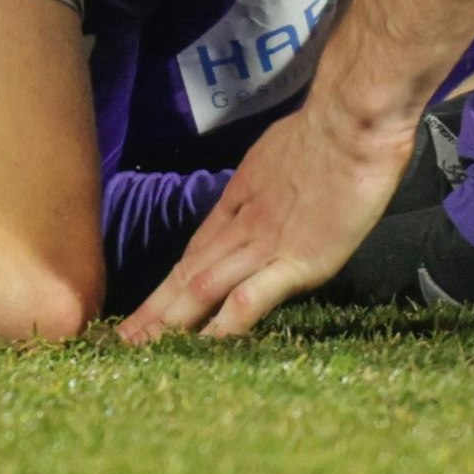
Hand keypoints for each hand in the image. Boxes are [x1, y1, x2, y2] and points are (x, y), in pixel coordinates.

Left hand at [119, 96, 420, 339]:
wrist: (352, 121)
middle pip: (189, 274)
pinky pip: (251, 299)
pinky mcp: (295, 262)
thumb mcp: (284, 152)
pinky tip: (204, 350)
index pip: (197, 252)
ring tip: (141, 352)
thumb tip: (270, 189)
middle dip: (155, 311)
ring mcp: (265, 246)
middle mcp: (243, 227)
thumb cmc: (331, 127)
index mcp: (241, 201)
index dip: (170, 284)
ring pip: (205, 288)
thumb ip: (272, 179)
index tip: (147, 309)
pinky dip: (225, 326)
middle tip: (121, 344)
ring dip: (172, 322)